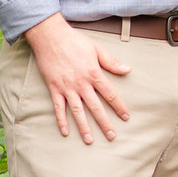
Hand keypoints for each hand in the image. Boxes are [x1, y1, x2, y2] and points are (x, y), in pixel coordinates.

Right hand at [21, 14, 131, 142]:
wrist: (50, 36)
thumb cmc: (74, 41)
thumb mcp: (96, 49)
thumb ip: (111, 62)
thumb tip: (127, 69)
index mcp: (94, 73)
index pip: (110, 94)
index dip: (119, 106)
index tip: (126, 117)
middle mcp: (81, 84)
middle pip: (96, 107)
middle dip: (105, 123)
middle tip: (112, 136)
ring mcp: (67, 87)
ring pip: (77, 111)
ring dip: (84, 127)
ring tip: (90, 140)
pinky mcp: (54, 88)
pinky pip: (58, 107)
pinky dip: (61, 120)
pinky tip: (66, 132)